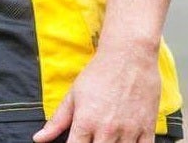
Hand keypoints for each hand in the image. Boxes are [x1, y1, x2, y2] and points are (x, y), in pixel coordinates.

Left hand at [33, 41, 160, 142]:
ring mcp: (129, 130)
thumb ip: (57, 121)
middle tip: (93, 139)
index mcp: (85, 122)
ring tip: (108, 139)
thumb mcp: (73, 95)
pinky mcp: (147, 128)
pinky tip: (126, 142)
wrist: (129, 55)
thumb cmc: (100, 72)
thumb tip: (39, 139)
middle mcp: (107, 129)